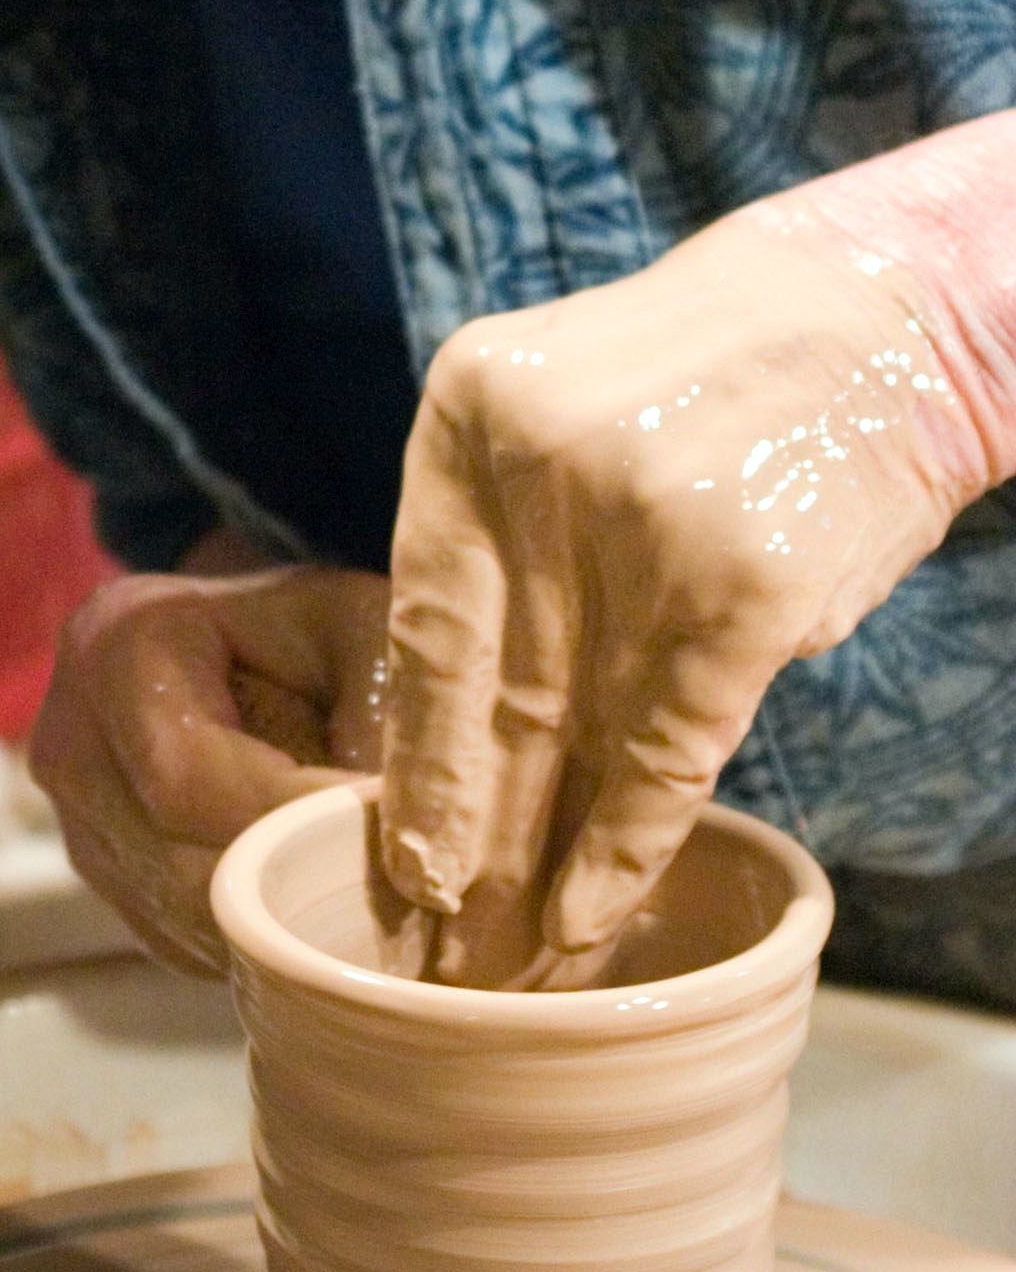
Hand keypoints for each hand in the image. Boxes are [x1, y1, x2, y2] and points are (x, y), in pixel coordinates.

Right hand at [29, 561, 389, 973]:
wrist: (236, 641)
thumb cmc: (307, 627)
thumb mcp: (361, 627)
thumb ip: (385, 710)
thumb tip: (405, 834)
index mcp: (116, 648)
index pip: (188, 776)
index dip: (291, 821)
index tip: (392, 839)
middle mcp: (71, 743)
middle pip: (182, 863)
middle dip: (298, 885)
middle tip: (402, 893)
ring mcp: (78, 823)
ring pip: (186, 918)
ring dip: (284, 927)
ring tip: (375, 903)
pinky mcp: (107, 880)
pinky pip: (184, 940)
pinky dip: (259, 942)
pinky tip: (318, 909)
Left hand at [378, 207, 992, 978]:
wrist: (877, 315)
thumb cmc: (709, 378)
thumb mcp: (558, 404)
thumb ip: (497, 532)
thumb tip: (443, 719)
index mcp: (469, 411)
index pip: (419, 620)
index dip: (408, 753)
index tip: (394, 851)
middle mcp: (539, 466)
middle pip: (484, 693)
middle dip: (459, 830)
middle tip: (430, 937)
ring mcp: (643, 528)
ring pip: (572, 738)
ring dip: (537, 863)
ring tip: (505, 955)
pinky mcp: (743, 594)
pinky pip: (663, 752)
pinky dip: (625, 845)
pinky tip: (588, 913)